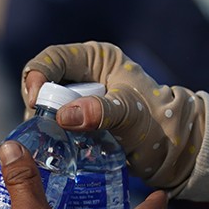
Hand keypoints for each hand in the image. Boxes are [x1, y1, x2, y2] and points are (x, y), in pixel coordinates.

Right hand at [21, 42, 206, 190]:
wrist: (173, 150)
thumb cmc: (157, 123)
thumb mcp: (130, 114)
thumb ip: (100, 112)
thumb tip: (63, 116)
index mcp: (96, 58)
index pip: (53, 57)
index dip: (37, 75)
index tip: (35, 101)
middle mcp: (85, 74)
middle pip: (44, 81)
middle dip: (38, 102)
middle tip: (41, 125)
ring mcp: (81, 97)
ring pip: (46, 104)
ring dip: (43, 121)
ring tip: (48, 140)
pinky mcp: (79, 120)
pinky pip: (54, 123)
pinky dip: (50, 134)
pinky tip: (53, 147)